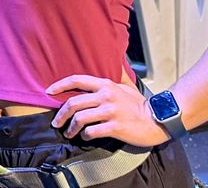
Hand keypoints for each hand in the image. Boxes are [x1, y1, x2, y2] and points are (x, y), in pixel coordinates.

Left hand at [46, 75, 169, 146]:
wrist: (158, 120)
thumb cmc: (140, 105)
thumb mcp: (125, 87)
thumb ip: (111, 81)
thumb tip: (106, 70)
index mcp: (106, 85)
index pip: (77, 80)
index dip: (60, 85)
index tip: (49, 91)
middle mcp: (106, 96)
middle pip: (73, 103)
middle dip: (60, 114)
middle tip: (56, 122)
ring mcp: (110, 112)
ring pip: (80, 118)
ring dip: (71, 128)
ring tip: (69, 133)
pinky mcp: (115, 127)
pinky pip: (92, 131)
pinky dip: (85, 135)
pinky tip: (85, 137)